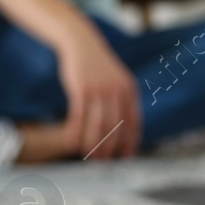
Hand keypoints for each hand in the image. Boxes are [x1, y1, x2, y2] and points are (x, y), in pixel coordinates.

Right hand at [55, 27, 139, 159]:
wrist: (80, 42)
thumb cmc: (98, 66)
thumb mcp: (116, 79)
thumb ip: (121, 99)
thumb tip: (123, 127)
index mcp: (129, 89)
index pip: (133, 122)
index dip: (130, 142)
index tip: (125, 157)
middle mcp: (116, 90)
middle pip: (115, 127)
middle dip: (109, 147)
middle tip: (103, 162)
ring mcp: (98, 89)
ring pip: (97, 124)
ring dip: (92, 143)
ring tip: (89, 156)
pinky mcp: (81, 88)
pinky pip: (78, 116)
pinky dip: (74, 132)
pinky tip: (71, 144)